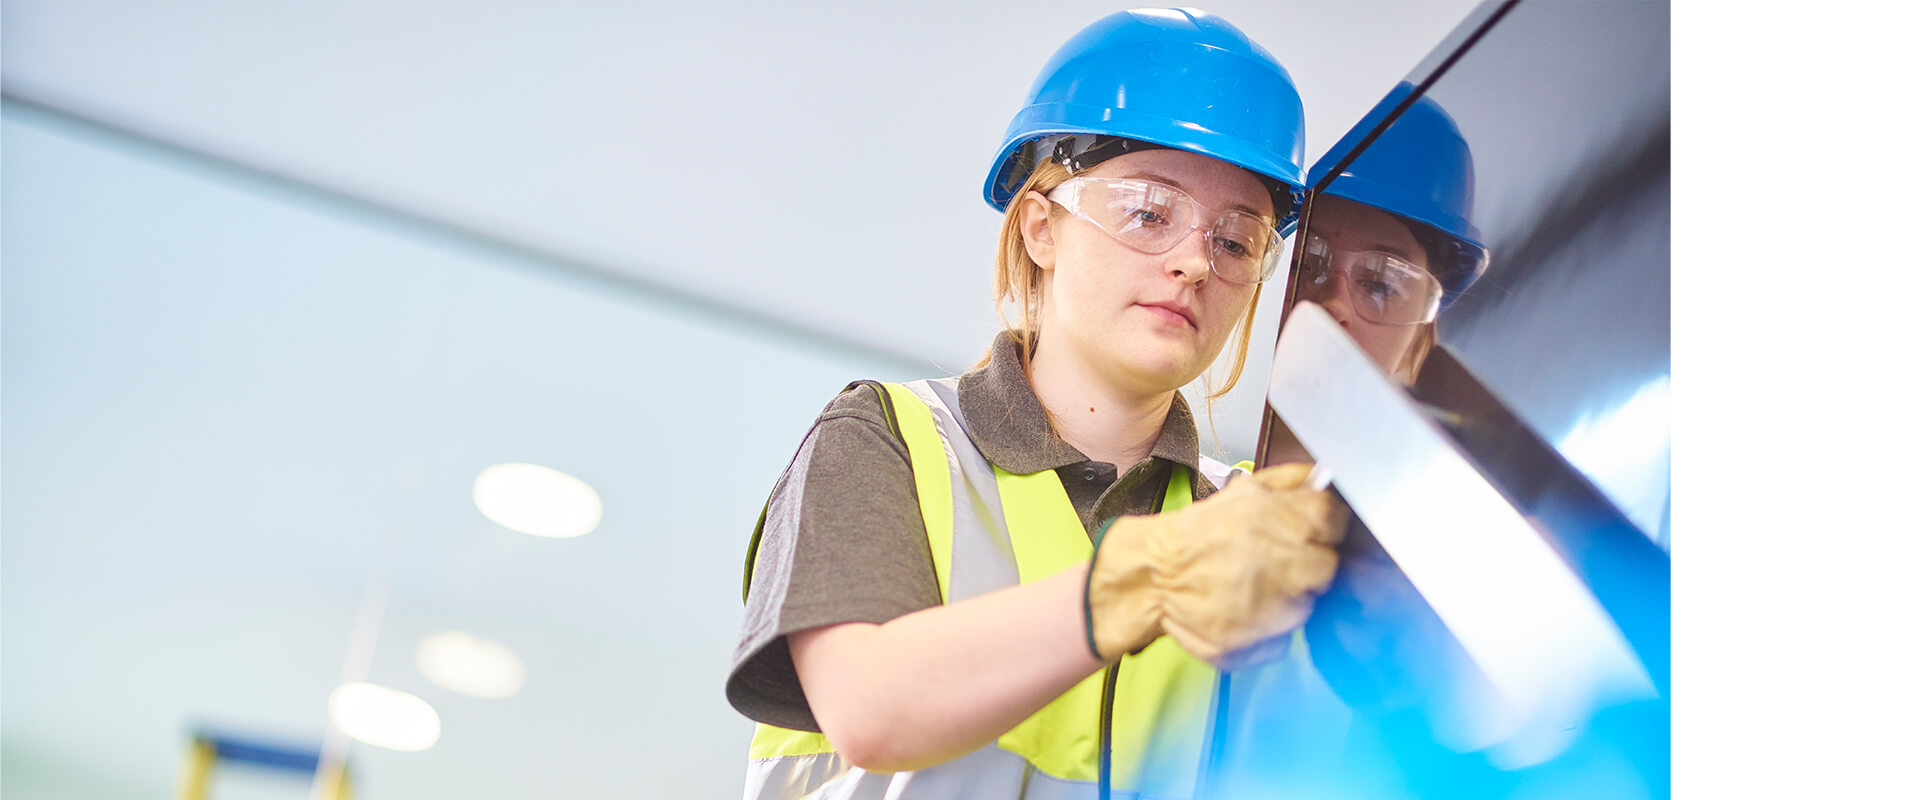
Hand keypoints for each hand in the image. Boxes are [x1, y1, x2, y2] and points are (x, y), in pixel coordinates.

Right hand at [1084, 463, 1346, 667]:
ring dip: (1286, 601)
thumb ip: (1292, 481)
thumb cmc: (1200, 533)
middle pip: (1328, 569)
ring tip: (1252, 588)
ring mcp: (1277, 609)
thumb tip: (1325, 477)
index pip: (1336, 522)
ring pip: (1305, 608)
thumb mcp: (1246, 490)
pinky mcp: (1257, 643)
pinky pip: (1280, 641)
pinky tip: (1243, 614)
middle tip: (1277, 565)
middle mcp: (1291, 565)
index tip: (1307, 532)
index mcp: (1289, 521)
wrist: (1152, 575)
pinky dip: (1266, 632)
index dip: (1323, 528)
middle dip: (1308, 567)